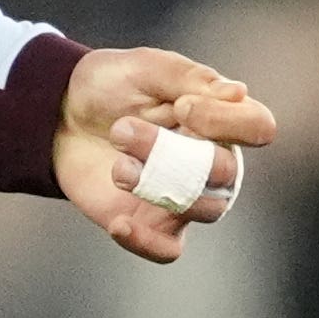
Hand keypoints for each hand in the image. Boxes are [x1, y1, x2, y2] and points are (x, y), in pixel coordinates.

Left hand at [52, 47, 276, 264]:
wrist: (60, 114)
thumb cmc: (110, 86)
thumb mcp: (145, 67)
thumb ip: (189, 77)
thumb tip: (238, 93)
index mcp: (220, 119)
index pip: (258, 127)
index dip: (227, 122)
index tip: (182, 106)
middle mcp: (214, 161)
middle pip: (226, 172)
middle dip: (169, 153)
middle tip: (121, 130)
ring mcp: (186, 196)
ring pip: (202, 208)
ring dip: (154, 185)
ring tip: (117, 166)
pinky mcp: (153, 223)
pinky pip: (169, 249)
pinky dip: (147, 242)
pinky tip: (118, 224)